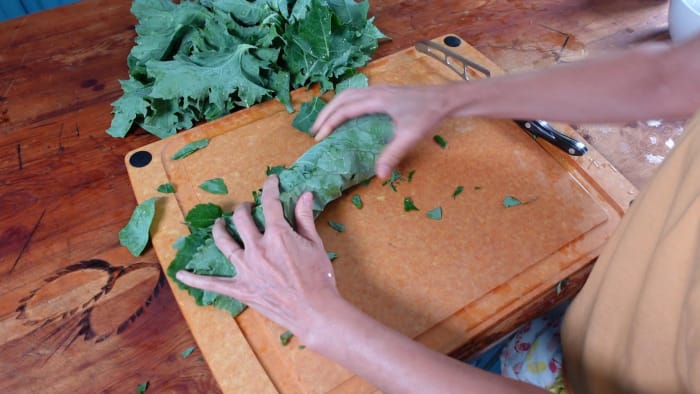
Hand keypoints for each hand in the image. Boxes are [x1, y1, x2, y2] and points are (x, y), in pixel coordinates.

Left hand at [175, 175, 338, 338]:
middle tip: (247, 207)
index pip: (270, 204)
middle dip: (244, 208)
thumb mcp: (315, 245)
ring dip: (219, 229)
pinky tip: (181, 275)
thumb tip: (305, 195)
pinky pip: (213, 284)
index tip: (271, 181)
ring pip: (224, 242)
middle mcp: (257, 248)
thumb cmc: (319, 278)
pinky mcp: (240, 288)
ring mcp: (245, 268)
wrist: (314, 311)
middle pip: (242, 219)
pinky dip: (195, 280)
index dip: (270, 188)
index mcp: (277, 235)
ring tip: (219, 223)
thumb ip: (305, 218)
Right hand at [311, 84, 453, 178]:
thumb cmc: (429, 115)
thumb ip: (394, 154)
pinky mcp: (385, 91)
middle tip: (315, 130)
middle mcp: (375, 91)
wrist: (446, 99)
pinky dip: (346, 103)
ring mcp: (380, 89)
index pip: (345, 110)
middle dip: (326, 113)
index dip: (329, 123)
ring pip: (349, 93)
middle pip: (342, 98)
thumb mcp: (410, 136)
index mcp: (377, 100)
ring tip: (325, 121)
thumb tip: (380, 174)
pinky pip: (358, 94)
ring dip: (335, 106)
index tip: (320, 137)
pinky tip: (347, 114)